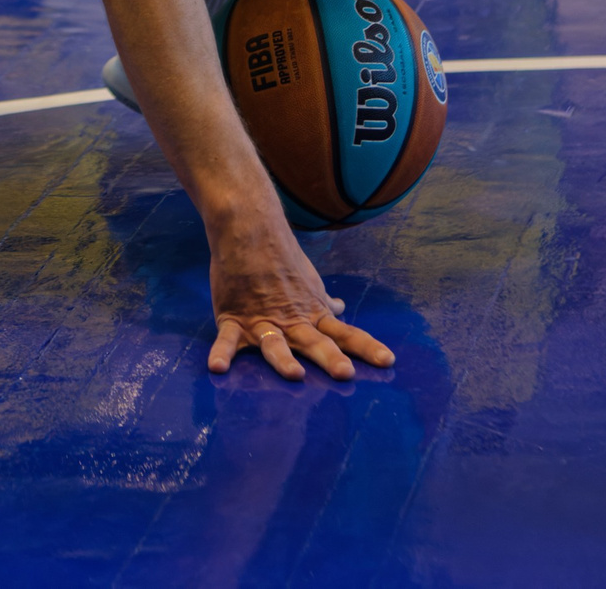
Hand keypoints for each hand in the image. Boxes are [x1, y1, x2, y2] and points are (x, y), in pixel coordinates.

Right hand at [207, 223, 391, 381]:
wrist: (249, 230)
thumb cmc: (282, 258)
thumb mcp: (309, 282)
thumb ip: (322, 302)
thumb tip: (341, 309)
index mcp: (312, 314)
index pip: (345, 334)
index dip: (366, 348)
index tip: (388, 362)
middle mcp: (291, 321)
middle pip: (315, 343)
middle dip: (330, 359)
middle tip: (345, 375)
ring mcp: (262, 321)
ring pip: (275, 345)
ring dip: (284, 360)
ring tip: (294, 375)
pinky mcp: (234, 319)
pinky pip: (227, 340)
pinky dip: (222, 353)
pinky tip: (217, 368)